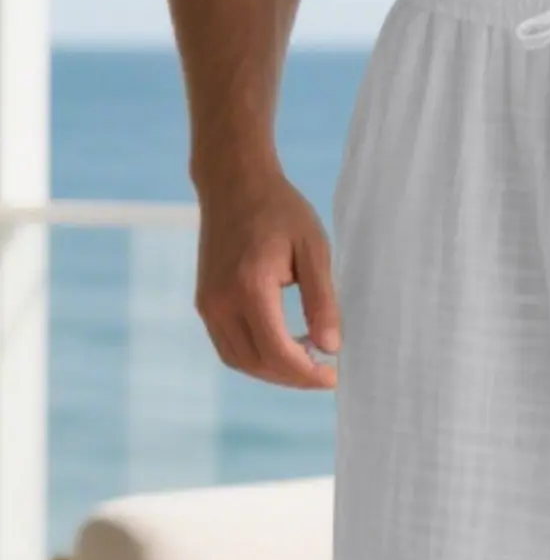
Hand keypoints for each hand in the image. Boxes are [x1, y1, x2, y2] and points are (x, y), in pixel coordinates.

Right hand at [195, 170, 339, 389]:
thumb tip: (330, 347)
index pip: (278, 353)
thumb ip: (323, 300)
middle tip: (324, 371)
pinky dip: (256, 358)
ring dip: (275, 371)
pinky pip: (229, 347)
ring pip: (240, 361)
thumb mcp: (314, 249)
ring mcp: (208, 304)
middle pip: (258, 364)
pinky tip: (283, 347)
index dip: (307, 374)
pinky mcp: (205, 303)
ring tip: (306, 359)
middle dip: (294, 377)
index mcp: (250, 287)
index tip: (333, 376)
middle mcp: (221, 301)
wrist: (234, 182)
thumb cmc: (279, 210)